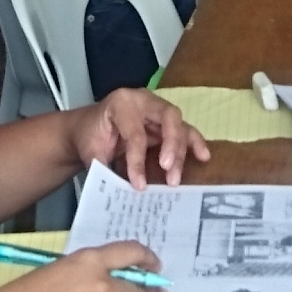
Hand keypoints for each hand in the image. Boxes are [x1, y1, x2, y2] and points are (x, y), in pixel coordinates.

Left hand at [76, 90, 209, 185]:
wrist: (88, 127)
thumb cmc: (90, 136)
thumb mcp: (91, 150)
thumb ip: (104, 168)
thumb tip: (120, 190)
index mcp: (122, 103)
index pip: (136, 132)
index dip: (137, 161)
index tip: (138, 185)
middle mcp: (144, 101)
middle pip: (168, 118)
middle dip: (171, 144)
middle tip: (168, 170)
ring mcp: (157, 110)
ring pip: (179, 127)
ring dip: (182, 153)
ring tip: (176, 178)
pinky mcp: (165, 123)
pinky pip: (185, 130)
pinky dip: (195, 143)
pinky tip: (204, 157)